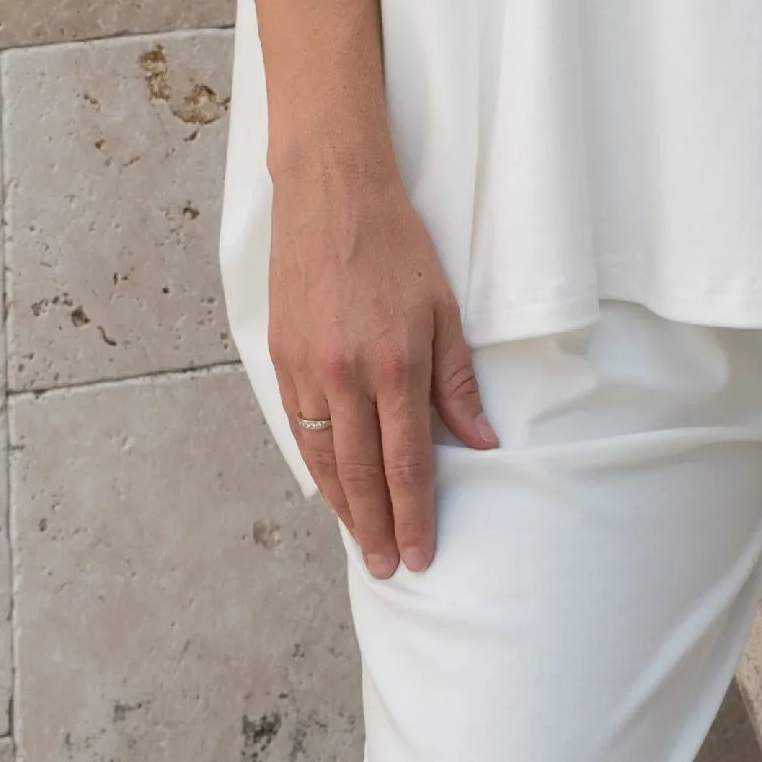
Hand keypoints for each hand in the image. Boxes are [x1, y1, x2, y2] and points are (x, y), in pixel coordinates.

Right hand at [268, 153, 494, 575]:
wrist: (331, 193)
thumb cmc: (397, 246)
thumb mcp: (444, 311)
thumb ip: (457, 384)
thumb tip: (480, 444)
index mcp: (394, 364)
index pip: (406, 463)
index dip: (415, 515)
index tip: (421, 553)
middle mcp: (345, 375)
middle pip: (362, 473)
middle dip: (377, 527)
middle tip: (389, 568)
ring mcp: (307, 368)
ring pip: (324, 458)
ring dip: (343, 506)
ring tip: (360, 541)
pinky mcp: (280, 356)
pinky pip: (299, 427)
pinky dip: (316, 465)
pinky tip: (331, 487)